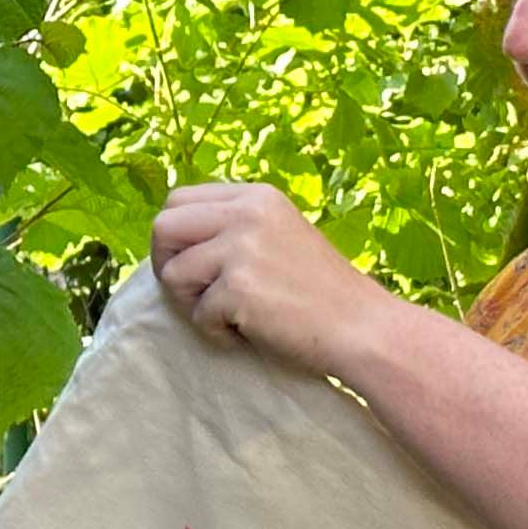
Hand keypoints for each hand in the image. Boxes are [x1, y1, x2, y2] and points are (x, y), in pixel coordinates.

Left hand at [150, 182, 394, 377]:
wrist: (364, 327)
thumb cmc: (321, 291)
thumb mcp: (280, 235)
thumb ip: (235, 227)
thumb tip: (174, 242)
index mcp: (256, 196)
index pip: (179, 199)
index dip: (174, 236)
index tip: (189, 263)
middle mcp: (247, 213)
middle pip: (163, 226)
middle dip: (166, 264)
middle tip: (191, 293)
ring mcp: (242, 249)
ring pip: (173, 274)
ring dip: (192, 304)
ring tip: (229, 316)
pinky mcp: (239, 288)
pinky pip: (198, 315)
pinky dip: (217, 333)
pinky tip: (250, 333)